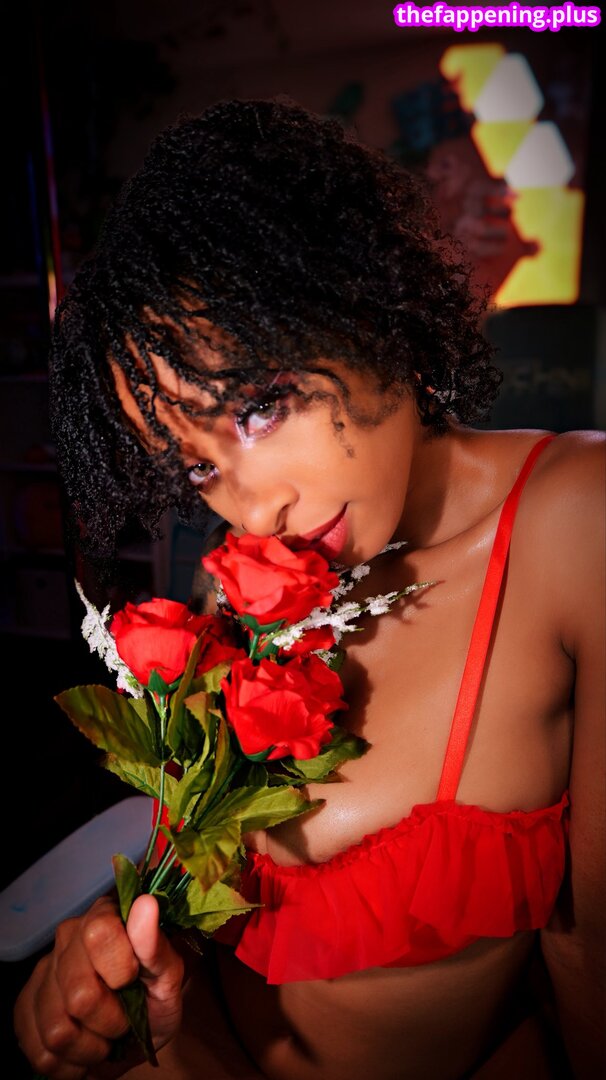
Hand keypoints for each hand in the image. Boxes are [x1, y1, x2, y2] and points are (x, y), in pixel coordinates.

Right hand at [13, 893, 184, 1078]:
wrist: (136, 1034)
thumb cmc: (155, 999)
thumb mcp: (168, 976)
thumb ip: (156, 945)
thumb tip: (146, 905)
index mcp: (103, 917)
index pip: (99, 933)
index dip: (120, 970)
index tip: (133, 980)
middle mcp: (66, 939)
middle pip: (80, 996)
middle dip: (112, 1021)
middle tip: (124, 1019)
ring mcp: (41, 974)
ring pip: (58, 1032)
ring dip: (91, 1048)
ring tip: (104, 1036)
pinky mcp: (24, 1009)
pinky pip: (42, 1054)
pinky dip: (71, 1064)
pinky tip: (84, 1046)